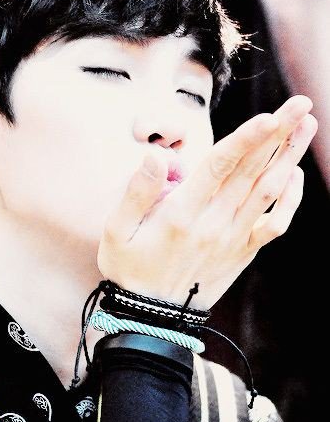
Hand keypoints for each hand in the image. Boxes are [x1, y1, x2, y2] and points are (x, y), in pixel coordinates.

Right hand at [97, 95, 317, 310]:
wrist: (151, 317)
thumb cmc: (130, 269)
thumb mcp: (116, 231)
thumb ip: (136, 192)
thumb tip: (155, 156)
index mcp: (182, 214)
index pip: (220, 168)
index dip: (246, 139)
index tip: (270, 116)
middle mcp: (213, 224)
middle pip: (252, 172)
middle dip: (278, 135)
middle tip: (300, 104)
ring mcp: (232, 239)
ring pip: (268, 192)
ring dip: (289, 157)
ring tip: (305, 125)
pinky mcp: (242, 251)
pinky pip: (274, 224)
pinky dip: (289, 199)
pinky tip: (293, 175)